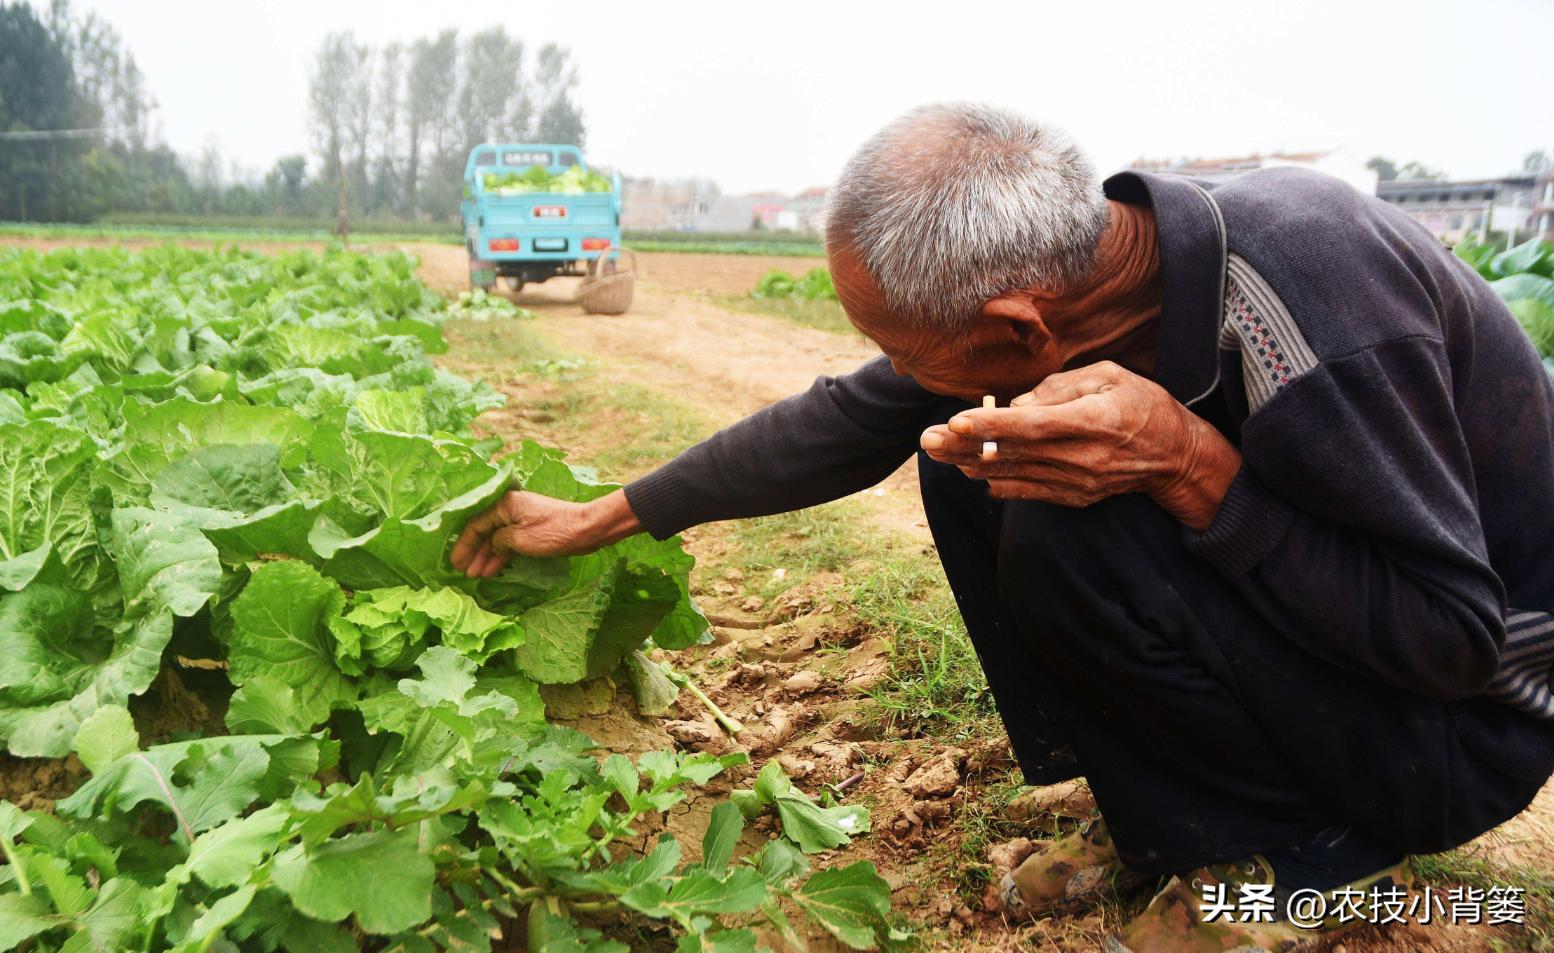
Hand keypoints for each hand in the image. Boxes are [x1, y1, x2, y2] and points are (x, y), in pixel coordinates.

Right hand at [450, 488, 643, 577]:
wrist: (588, 529)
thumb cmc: (554, 532)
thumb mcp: (520, 539)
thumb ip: (498, 542)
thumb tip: (491, 545)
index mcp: (504, 504)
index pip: (476, 525)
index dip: (464, 545)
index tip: (455, 564)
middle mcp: (510, 508)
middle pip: (485, 532)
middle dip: (474, 554)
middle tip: (465, 574)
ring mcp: (522, 519)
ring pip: (497, 539)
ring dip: (487, 557)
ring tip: (477, 576)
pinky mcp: (533, 530)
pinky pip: (510, 543)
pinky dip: (502, 556)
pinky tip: (493, 570)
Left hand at [918, 361, 1241, 528]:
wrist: (1174, 456)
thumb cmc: (1141, 404)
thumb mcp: (1111, 376)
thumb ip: (1061, 386)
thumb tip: (1017, 405)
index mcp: (1092, 421)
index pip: (1032, 426)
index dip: (992, 426)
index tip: (956, 421)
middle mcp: (1081, 457)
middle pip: (1013, 453)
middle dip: (965, 446)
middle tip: (928, 439)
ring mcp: (1076, 483)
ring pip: (1013, 475)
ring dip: (972, 464)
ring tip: (938, 451)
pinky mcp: (1074, 497)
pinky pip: (1027, 492)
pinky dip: (997, 482)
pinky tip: (971, 469)